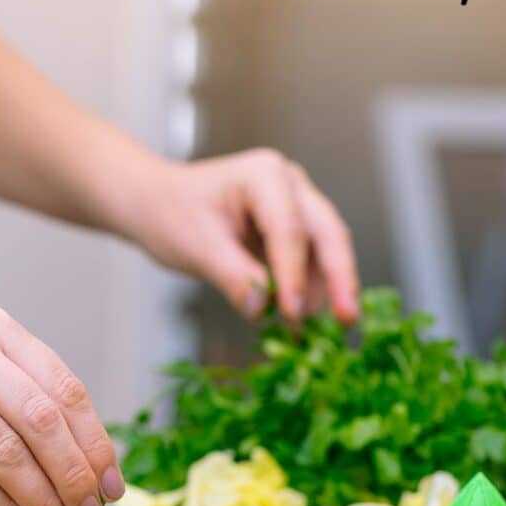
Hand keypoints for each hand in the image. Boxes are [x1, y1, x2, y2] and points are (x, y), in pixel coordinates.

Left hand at [130, 149, 359, 323]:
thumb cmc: (171, 216)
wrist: (157, 205)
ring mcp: (295, 204)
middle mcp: (289, 184)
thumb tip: (261, 309)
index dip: (293, 273)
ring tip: (328, 330)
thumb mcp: (196, 248)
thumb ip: (232, 276)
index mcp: (263, 175)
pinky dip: (309, 288)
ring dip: (328, 288)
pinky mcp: (291, 228)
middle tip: (348, 318)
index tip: (291, 313)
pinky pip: (310, 259)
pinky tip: (304, 319)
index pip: (288, 228)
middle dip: (339, 277)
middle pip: (326, 232)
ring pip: (325, 247)